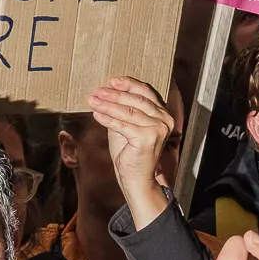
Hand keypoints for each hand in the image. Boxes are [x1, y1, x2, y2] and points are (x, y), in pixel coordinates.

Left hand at [88, 77, 174, 223]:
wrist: (136, 178)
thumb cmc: (131, 153)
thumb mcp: (125, 126)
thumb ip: (121, 110)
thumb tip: (105, 93)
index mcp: (162, 113)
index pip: (146, 92)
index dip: (128, 84)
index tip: (111, 81)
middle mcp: (165, 119)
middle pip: (137, 99)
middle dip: (115, 94)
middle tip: (98, 91)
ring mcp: (158, 128)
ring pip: (129, 111)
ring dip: (108, 105)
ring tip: (93, 100)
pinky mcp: (148, 138)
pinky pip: (124, 125)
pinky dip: (108, 119)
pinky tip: (97, 115)